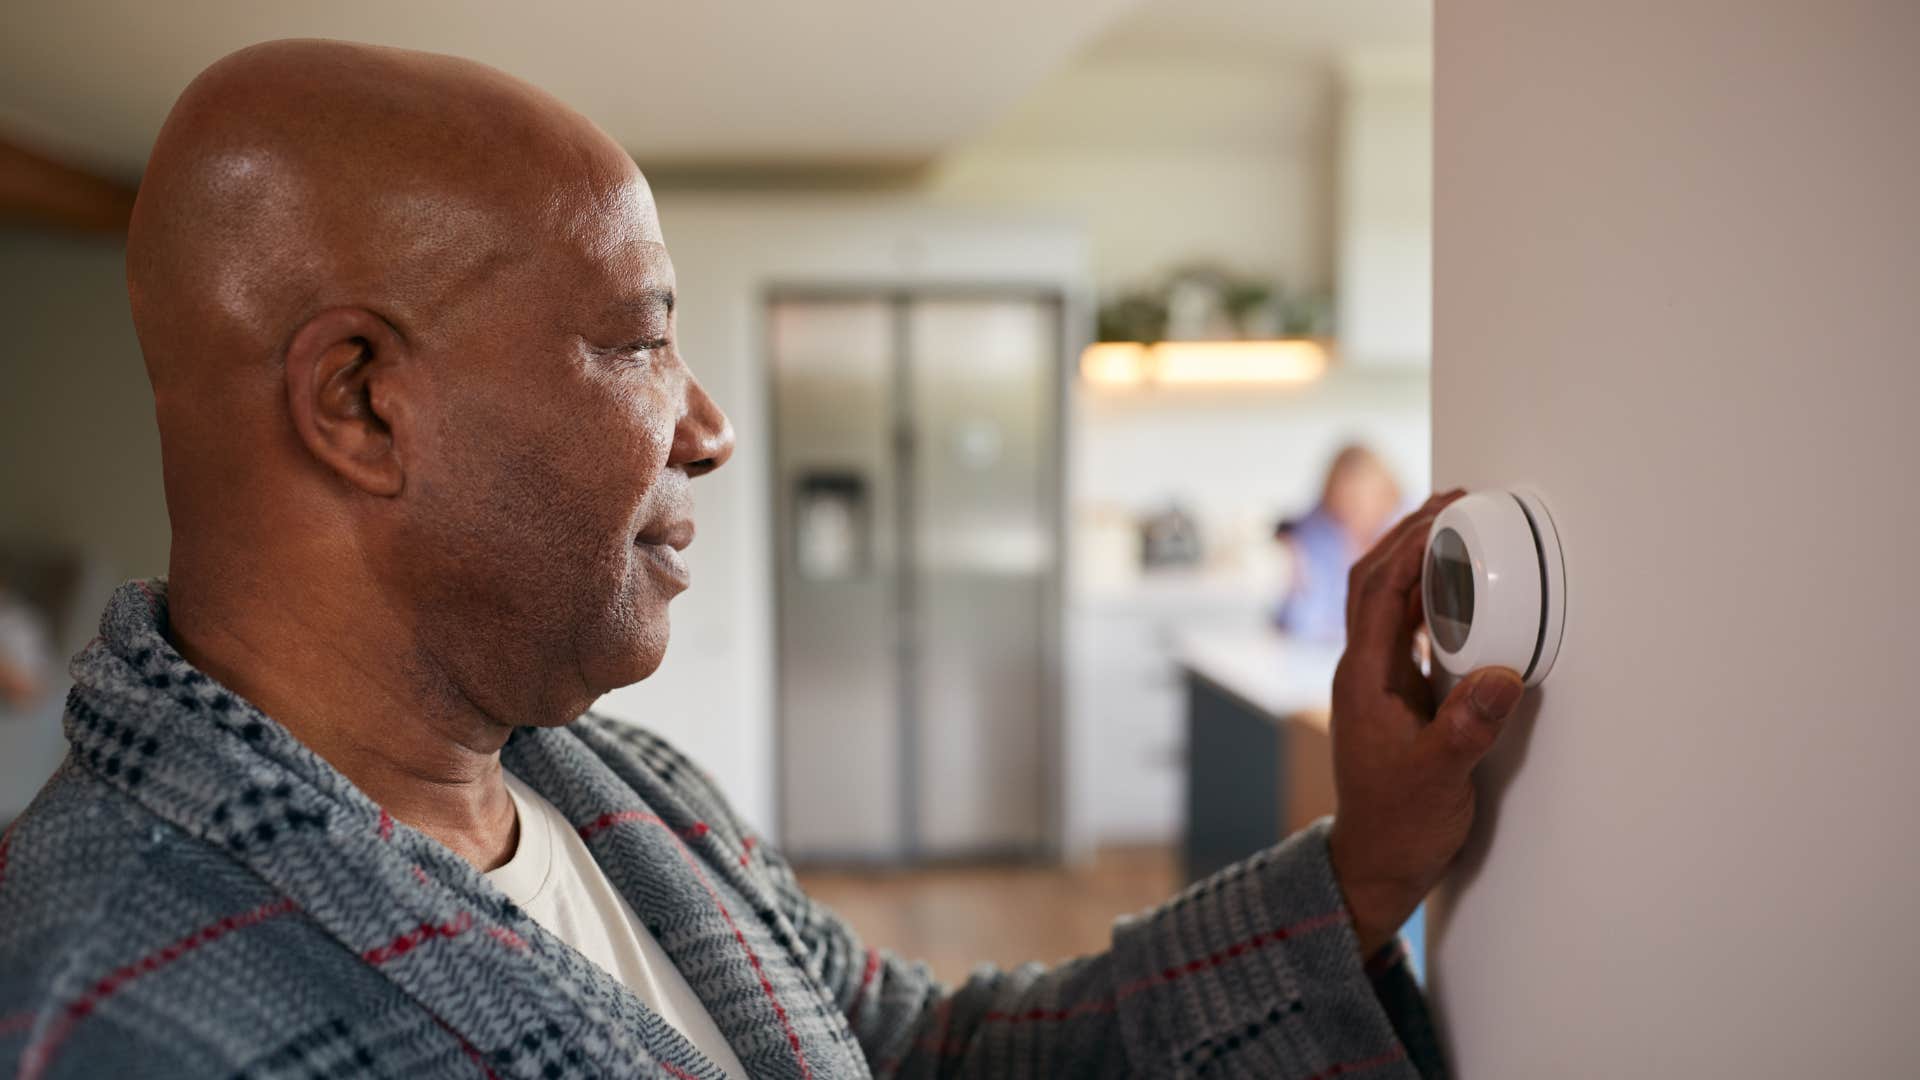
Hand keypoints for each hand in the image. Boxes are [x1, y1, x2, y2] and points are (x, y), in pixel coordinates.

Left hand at [1326, 490, 1526, 958]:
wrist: (1376, 864)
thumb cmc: (1399, 825)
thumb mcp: (1440, 778)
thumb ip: (1468, 728)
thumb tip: (1502, 673)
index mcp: (1363, 677)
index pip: (1378, 591)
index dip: (1409, 545)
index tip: (1447, 512)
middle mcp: (1363, 670)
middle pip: (1375, 581)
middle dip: (1409, 535)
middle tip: (1454, 501)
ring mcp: (1376, 681)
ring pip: (1388, 602)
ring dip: (1417, 561)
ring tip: (1457, 529)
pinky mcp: (1395, 695)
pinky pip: (1407, 629)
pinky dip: (1428, 599)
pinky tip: (1457, 592)